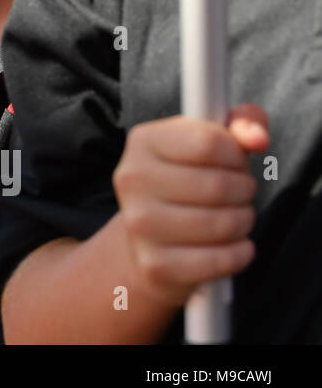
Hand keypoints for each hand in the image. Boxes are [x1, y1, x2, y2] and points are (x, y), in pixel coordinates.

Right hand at [113, 104, 268, 306]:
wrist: (149, 237)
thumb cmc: (189, 180)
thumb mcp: (210, 142)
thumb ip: (241, 124)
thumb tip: (256, 138)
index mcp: (142, 141)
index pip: (209, 142)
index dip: (236, 154)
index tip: (235, 161)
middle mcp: (131, 179)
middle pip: (218, 185)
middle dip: (244, 190)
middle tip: (238, 193)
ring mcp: (139, 224)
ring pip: (223, 223)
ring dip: (243, 221)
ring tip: (234, 217)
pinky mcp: (155, 264)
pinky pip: (221, 260)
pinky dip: (239, 253)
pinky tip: (231, 245)